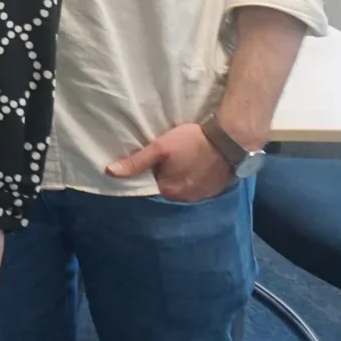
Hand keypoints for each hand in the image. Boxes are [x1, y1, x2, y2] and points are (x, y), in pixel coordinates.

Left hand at [106, 120, 240, 202]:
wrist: (230, 141)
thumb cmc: (193, 142)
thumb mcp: (160, 148)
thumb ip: (136, 162)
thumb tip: (110, 172)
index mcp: (168, 191)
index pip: (151, 182)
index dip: (151, 169)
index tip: (155, 158)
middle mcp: (184, 198)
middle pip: (168, 185)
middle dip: (167, 173)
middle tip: (171, 155)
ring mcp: (202, 195)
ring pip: (184, 185)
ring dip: (182, 175)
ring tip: (185, 158)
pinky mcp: (216, 189)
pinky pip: (199, 184)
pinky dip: (196, 176)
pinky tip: (198, 163)